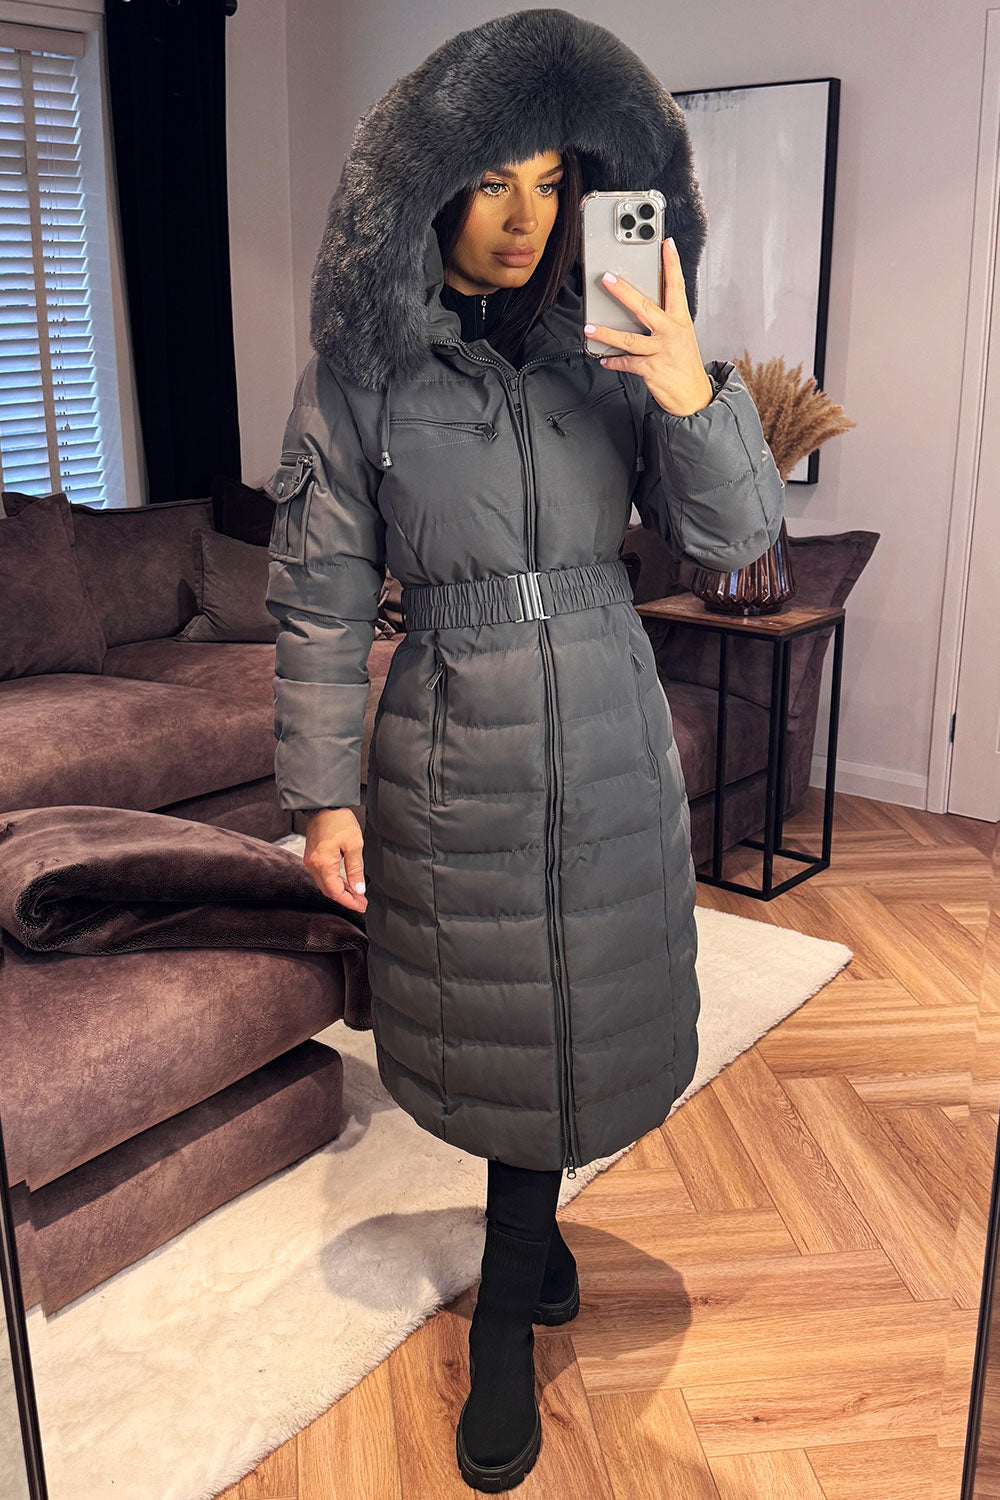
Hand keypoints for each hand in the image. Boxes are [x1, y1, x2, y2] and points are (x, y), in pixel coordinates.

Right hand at [304, 807, 366, 912]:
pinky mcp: (311, 856)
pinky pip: (322, 875)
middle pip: (329, 891)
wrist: (324, 805)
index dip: (349, 902)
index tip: (362, 906)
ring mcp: (310, 861)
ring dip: (340, 891)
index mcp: (323, 864)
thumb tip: (359, 889)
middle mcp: (313, 865)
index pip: (335, 892)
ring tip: (356, 894)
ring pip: (325, 884)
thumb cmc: (339, 821)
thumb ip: (355, 869)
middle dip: (346, 898)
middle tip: (362, 902)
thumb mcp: (354, 845)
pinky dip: (334, 881)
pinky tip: (346, 882)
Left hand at [583, 237, 714, 416]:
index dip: (672, 264)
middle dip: (623, 291)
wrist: (694, 397)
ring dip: (607, 333)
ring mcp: (662, 351)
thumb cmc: (683, 364)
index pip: (676, 286)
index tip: (667, 244)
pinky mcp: (652, 370)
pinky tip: (603, 358)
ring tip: (590, 327)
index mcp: (679, 320)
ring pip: (630, 338)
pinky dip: (613, 361)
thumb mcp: (680, 337)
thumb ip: (664, 320)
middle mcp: (671, 332)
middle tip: (606, 278)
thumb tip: (638, 306)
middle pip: (645, 307)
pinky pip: (627, 363)